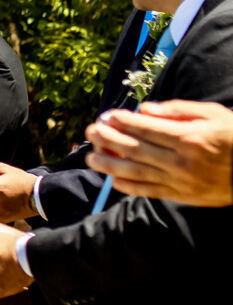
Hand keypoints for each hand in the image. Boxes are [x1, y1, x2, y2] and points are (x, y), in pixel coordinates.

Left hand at [86, 100, 232, 206]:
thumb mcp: (213, 114)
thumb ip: (178, 110)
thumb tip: (144, 109)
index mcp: (189, 138)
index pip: (145, 129)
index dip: (122, 123)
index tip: (106, 117)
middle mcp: (181, 161)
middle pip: (134, 150)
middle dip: (108, 140)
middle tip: (91, 132)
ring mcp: (180, 181)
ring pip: (134, 173)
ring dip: (108, 165)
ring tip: (91, 157)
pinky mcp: (181, 195)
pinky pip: (147, 191)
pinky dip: (127, 186)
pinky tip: (112, 179)